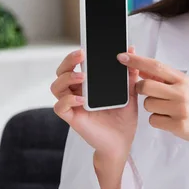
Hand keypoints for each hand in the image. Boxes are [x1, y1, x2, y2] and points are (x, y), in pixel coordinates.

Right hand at [51, 47, 139, 161]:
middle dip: (68, 61)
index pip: (76, 65)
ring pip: (56, 87)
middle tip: (81, 55)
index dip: (76, 55)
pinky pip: (60, 107)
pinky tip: (81, 100)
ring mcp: (73, 105)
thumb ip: (129, 74)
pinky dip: (68, 101)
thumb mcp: (130, 93)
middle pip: (62, 72)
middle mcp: (77, 93)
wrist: (122, 142)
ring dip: (66, 78)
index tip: (86, 46)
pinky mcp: (72, 118)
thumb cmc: (123, 119)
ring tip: (82, 78)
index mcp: (88, 85)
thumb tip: (132, 50)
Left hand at [117, 52, 188, 152]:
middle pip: (146, 86)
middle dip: (140, 90)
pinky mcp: (178, 125)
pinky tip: (169, 120)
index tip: (121, 58)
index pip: (155, 66)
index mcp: (182, 80)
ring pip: (147, 105)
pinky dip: (157, 121)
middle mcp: (181, 92)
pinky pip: (153, 120)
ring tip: (166, 110)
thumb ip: (164, 79)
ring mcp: (180, 109)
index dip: (137, 61)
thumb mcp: (185, 86)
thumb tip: (141, 70)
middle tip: (147, 93)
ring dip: (151, 108)